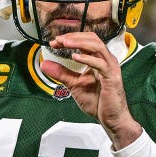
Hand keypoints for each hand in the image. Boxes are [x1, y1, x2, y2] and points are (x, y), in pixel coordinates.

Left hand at [40, 32, 141, 149]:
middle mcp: (106, 60)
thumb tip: (44, 64)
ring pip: (97, 46)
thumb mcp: (74, 85)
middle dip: (74, 37)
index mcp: (98, 59)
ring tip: (65, 43)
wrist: (111, 119)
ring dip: (79, 43)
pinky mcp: (111, 77)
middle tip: (58, 40)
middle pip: (92, 38)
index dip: (70, 38)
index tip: (54, 42)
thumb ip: (61, 73)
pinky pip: (100, 64)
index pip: (85, 41)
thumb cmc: (97, 101)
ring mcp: (110, 67)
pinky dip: (87, 58)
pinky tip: (74, 57)